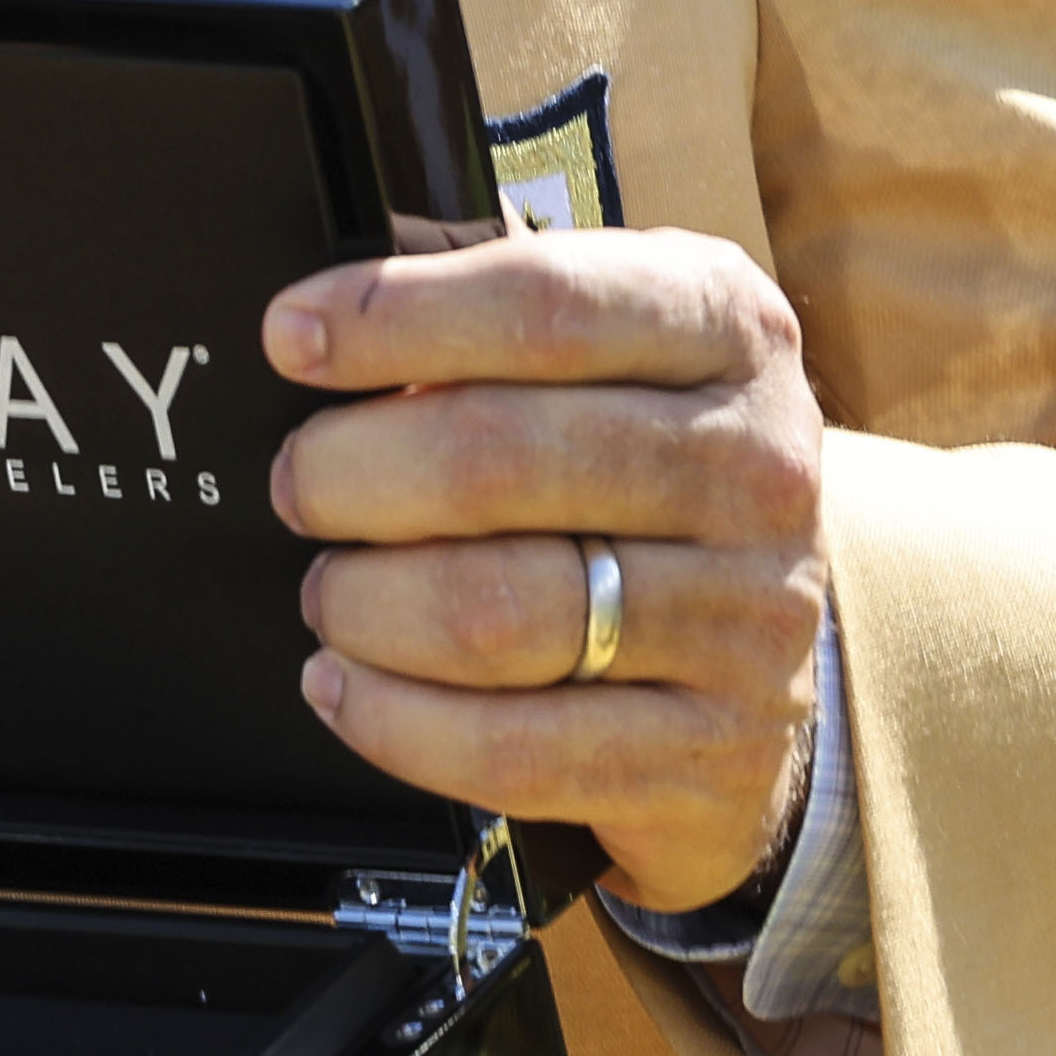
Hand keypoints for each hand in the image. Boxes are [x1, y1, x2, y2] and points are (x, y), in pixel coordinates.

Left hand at [264, 228, 831, 916]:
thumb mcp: (614, 351)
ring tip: (332, 592)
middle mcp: (757, 467)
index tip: (292, 336)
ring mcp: (748, 618)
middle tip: (301, 485)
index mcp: (727, 328)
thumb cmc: (642, 463)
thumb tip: (319, 339)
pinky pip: (512, 750)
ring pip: (494, 614)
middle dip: (350, 473)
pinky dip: (392, 719)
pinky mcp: (715, 751)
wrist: (763, 630)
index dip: (395, 319)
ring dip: (365, 603)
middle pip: (497, 459)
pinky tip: (347, 683)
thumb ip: (493, 329)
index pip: (545, 305)